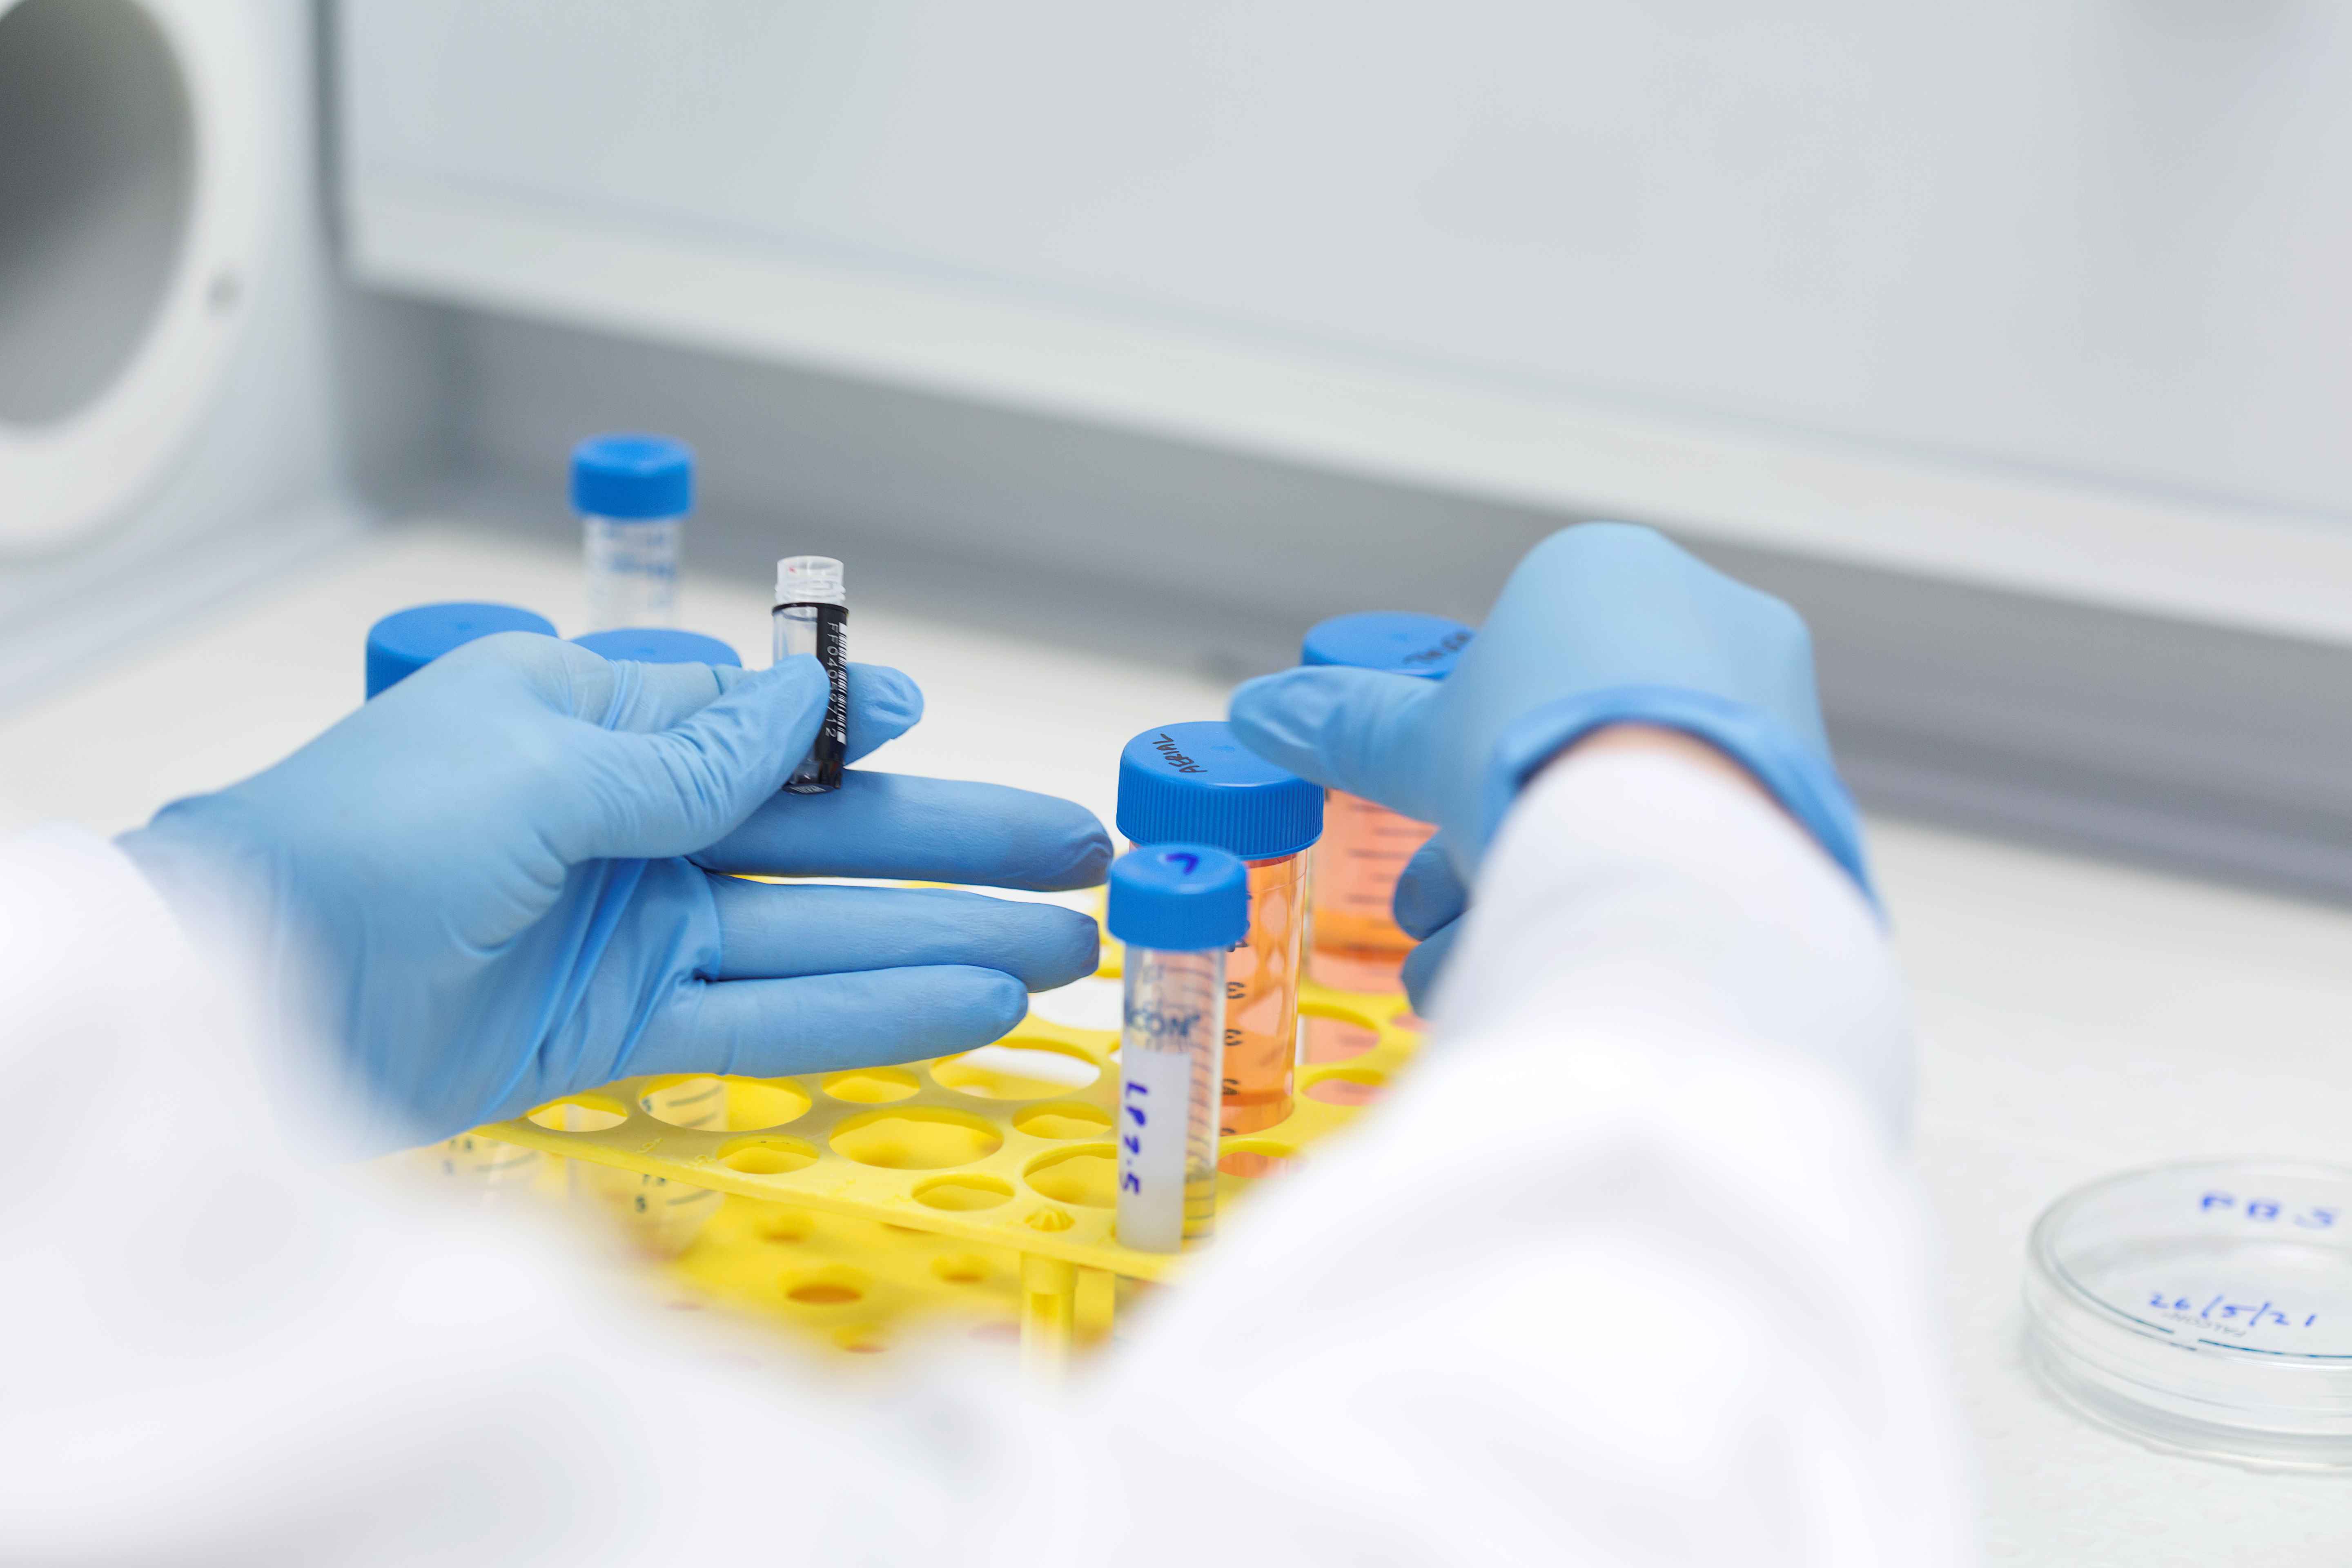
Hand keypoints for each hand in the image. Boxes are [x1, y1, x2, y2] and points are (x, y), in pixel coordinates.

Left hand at [119, 633, 1108, 1140]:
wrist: (245, 987)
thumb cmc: (357, 838)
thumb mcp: (534, 760)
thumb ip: (686, 751)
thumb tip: (811, 700)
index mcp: (592, 722)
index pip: (759, 726)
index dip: (860, 731)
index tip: (939, 726)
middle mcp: (627, 825)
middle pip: (824, 837)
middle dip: (952, 847)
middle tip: (1079, 856)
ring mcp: (634, 931)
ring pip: (821, 934)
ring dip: (942, 942)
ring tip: (1063, 951)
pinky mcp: (623, 1029)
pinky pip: (770, 1019)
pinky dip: (867, 1017)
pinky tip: (964, 1012)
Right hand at [1229, 523, 1868, 1005]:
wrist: (1678, 844)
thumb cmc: (1536, 757)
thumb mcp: (1418, 745)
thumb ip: (1347, 726)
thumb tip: (1259, 708)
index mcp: (1611, 573)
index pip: (1520, 659)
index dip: (1455, 751)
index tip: (1423, 818)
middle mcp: (1708, 620)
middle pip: (1569, 740)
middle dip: (1486, 835)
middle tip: (1432, 908)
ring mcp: (1773, 712)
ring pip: (1627, 800)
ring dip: (1536, 880)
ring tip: (1477, 961)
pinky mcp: (1811, 803)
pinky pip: (1689, 847)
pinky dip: (1619, 898)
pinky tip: (1558, 960)